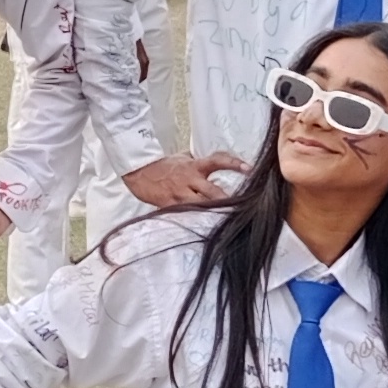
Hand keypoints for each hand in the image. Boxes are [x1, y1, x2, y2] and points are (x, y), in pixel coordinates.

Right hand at [126, 150, 251, 211]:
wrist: (138, 172)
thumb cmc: (162, 165)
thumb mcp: (182, 158)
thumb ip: (199, 163)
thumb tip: (216, 163)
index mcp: (194, 166)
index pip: (218, 161)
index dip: (234, 164)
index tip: (249, 169)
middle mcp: (190, 180)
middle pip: (214, 191)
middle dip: (228, 200)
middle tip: (245, 207)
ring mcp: (180, 194)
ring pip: (202, 205)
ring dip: (215, 213)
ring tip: (229, 222)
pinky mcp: (170, 205)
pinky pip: (186, 214)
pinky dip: (196, 220)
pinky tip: (206, 228)